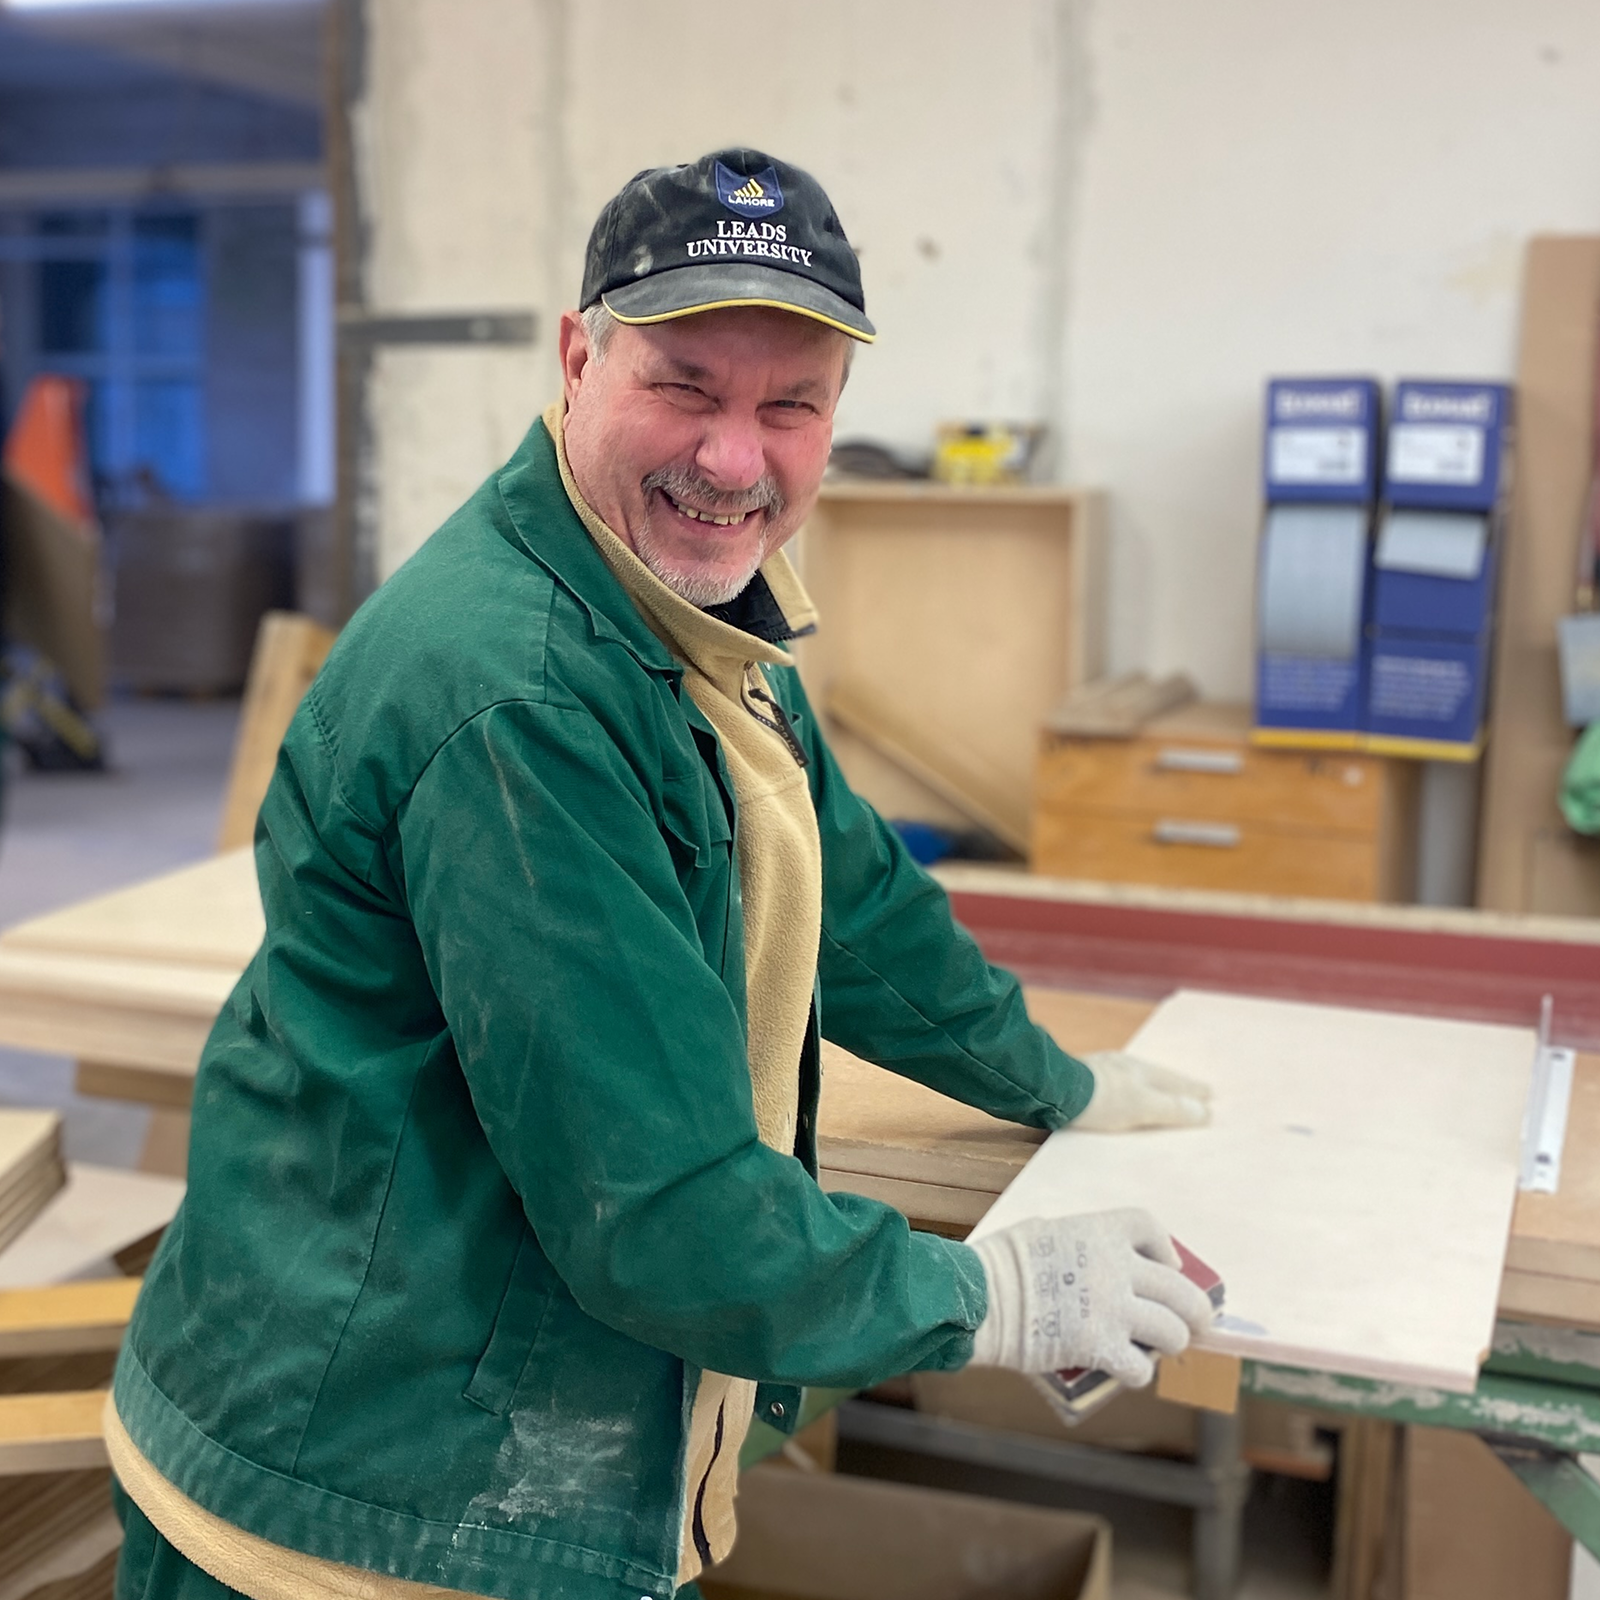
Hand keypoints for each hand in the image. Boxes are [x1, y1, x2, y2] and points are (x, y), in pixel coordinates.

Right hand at [966, 1208, 1214, 1384]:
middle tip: (1197, 1324)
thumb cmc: (1000, 1263)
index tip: (1169, 1263)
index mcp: (1098, 1231)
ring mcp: (1112, 1308)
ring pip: (1173, 1332)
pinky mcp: (1101, 1346)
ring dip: (1170, 1343)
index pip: (1149, 1226)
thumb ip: (1078, 1246)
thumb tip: (1092, 1266)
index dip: (1166, 1248)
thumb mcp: (1043, 1232)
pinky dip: (1136, 1372)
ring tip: (1158, 1349)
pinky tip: (1125, 1370)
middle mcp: (1115, 1267)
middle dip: (1197, 1311)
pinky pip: (1141, 1367)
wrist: (980, 1297)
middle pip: (1181, 1289)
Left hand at [1073, 1050, 1211, 1131]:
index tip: (1209, 1094)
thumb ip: (1172, 1109)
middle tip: (1190, 1091)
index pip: (1174, 1082)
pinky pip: (1115, 1086)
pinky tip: (1119, 1098)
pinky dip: (1127, 1092)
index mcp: (1140, 1069)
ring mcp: (1100, 1071)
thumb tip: (1205, 1112)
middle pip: (1156, 1076)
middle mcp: (1122, 1065)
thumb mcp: (1143, 1106)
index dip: (1192, 1091)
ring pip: (1134, 1078)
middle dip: (1173, 1085)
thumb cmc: (1101, 1099)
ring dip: (1149, 1087)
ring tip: (1157, 1093)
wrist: (1051, 1091)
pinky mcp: (1081, 1082)